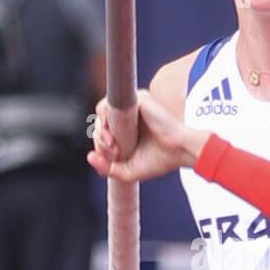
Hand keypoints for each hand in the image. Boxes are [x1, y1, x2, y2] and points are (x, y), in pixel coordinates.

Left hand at [86, 88, 206, 182]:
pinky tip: (114, 135)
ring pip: (102, 112)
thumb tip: (89, 157)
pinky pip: (110, 104)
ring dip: (101, 131)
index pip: (104, 133)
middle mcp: (130, 115)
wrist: (180, 151)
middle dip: (100, 141)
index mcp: (128, 130)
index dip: (101, 146)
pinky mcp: (137, 99)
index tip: (113, 158)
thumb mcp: (128, 170)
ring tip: (112, 145)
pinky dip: (106, 119)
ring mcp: (133, 106)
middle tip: (114, 153)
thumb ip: (107, 168)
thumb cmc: (160, 160)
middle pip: (100, 123)